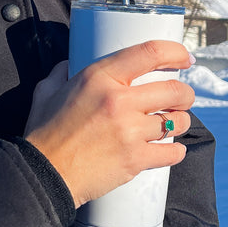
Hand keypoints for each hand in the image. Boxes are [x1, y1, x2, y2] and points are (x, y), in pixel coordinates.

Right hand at [25, 41, 194, 207]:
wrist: (42, 174)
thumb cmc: (44, 133)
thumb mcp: (47, 91)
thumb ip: (62, 73)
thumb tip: (70, 64)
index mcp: (99, 78)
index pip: (149, 53)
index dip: (174, 52)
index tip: (184, 58)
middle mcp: (118, 101)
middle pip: (173, 90)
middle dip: (185, 93)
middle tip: (182, 97)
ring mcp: (129, 132)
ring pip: (177, 121)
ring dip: (182, 121)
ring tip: (176, 122)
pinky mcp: (134, 160)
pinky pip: (171, 153)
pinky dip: (176, 151)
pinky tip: (171, 149)